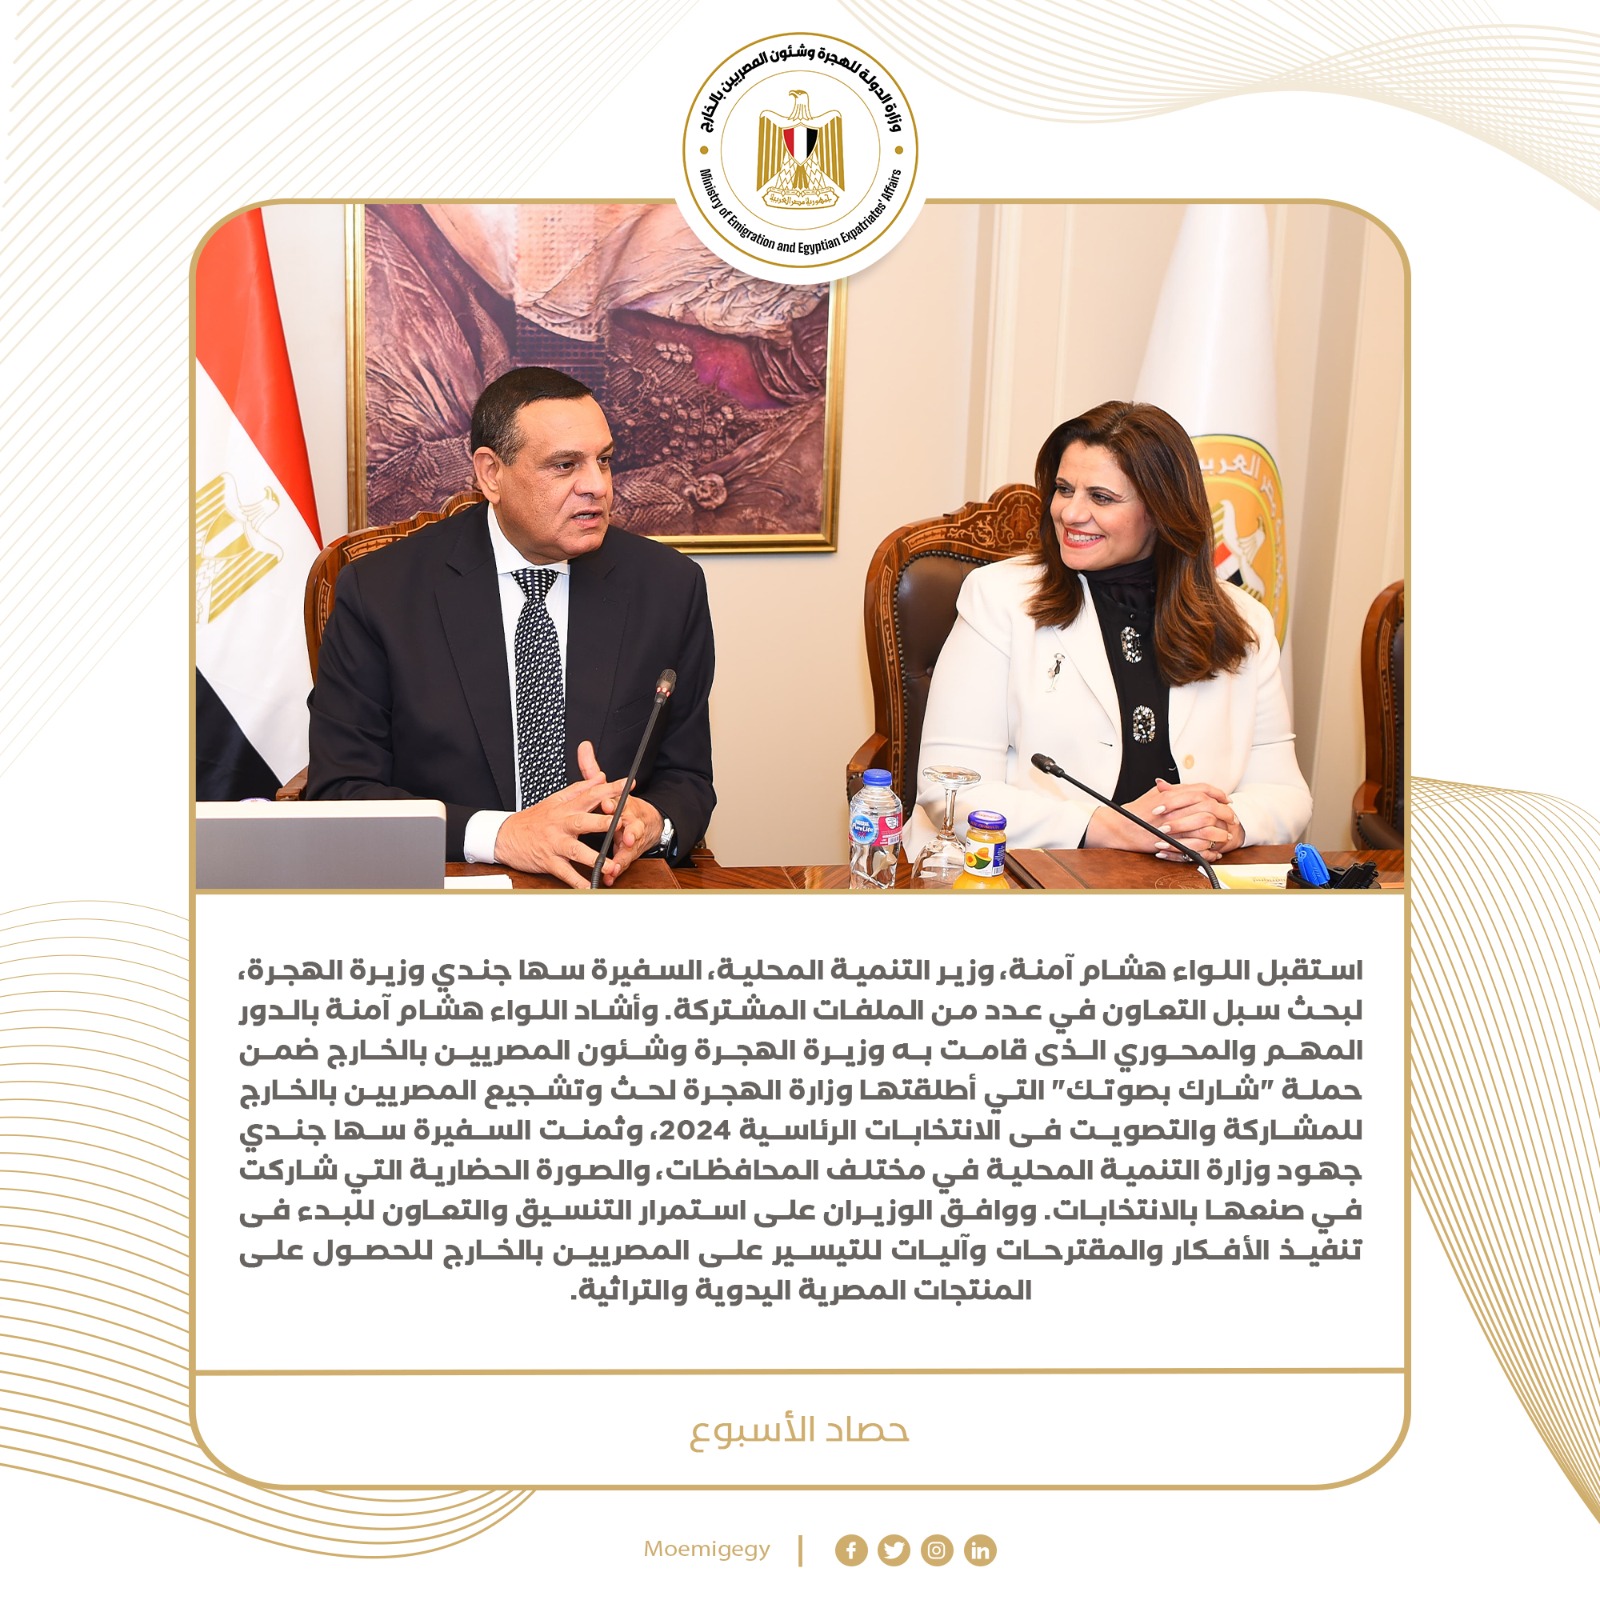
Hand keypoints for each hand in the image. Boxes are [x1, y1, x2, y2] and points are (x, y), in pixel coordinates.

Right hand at [493, 740, 631, 887]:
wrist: (505, 836)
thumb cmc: (534, 819)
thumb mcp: (556, 799)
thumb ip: (580, 788)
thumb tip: (600, 776)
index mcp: (565, 808)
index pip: (590, 795)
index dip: (610, 789)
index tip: (628, 785)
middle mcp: (561, 824)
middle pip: (584, 822)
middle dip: (603, 823)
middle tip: (623, 824)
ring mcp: (555, 844)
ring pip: (576, 850)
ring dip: (594, 858)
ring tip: (611, 865)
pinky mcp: (549, 861)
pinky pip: (565, 873)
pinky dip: (577, 881)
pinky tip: (590, 887)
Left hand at [579, 738, 663, 874]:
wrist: (649, 823)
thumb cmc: (622, 806)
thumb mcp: (608, 786)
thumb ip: (593, 771)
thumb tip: (583, 746)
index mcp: (622, 804)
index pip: (618, 801)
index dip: (613, 803)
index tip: (607, 803)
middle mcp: (629, 821)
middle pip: (630, 825)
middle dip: (627, 830)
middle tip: (623, 836)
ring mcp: (631, 839)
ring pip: (629, 847)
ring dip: (623, 856)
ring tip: (614, 866)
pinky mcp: (628, 854)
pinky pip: (624, 863)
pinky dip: (618, 871)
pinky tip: (611, 877)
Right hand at [1084, 778, 1238, 859]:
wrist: (1120, 826)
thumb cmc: (1135, 812)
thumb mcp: (1153, 795)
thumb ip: (1171, 790)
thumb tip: (1187, 787)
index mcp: (1172, 794)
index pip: (1202, 789)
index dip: (1217, 794)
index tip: (1226, 800)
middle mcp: (1175, 807)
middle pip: (1209, 806)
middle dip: (1225, 812)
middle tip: (1232, 818)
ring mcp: (1174, 824)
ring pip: (1206, 826)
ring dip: (1219, 831)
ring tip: (1225, 835)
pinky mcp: (1171, 840)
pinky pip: (1197, 844)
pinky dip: (1208, 847)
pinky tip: (1214, 848)